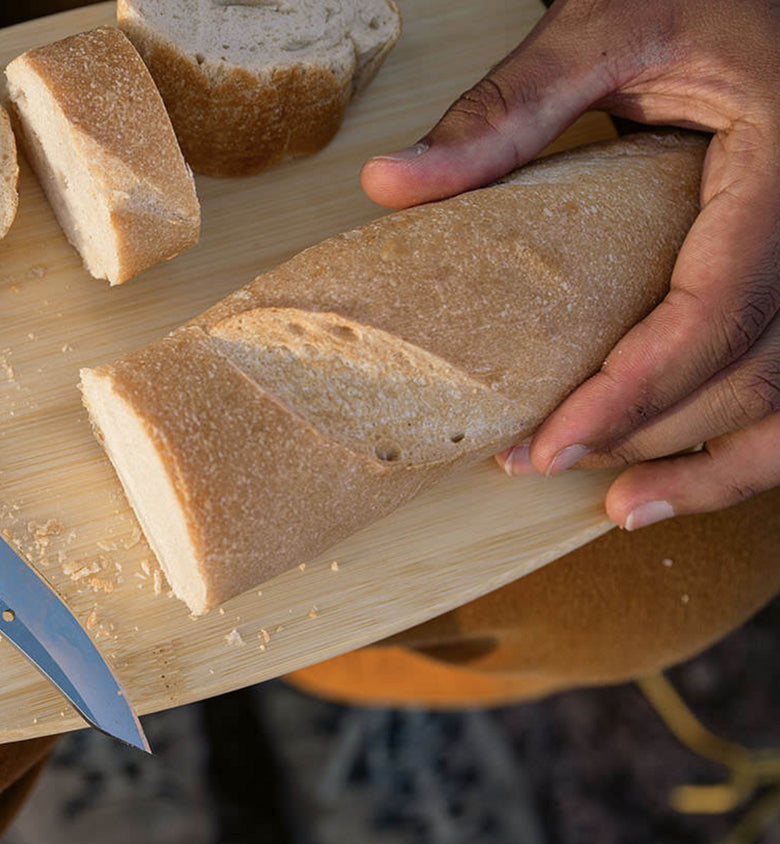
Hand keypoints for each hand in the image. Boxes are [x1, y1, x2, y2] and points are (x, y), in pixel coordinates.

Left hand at [360, 0, 779, 529]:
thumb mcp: (605, 28)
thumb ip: (508, 109)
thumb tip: (389, 183)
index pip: (716, 310)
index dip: (634, 392)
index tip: (548, 443)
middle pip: (755, 371)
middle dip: (648, 435)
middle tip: (536, 463)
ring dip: (715, 465)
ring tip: (619, 506)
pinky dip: (753, 443)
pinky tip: (682, 478)